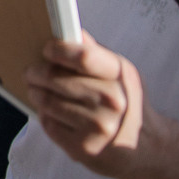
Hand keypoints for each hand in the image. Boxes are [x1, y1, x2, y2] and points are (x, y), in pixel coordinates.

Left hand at [24, 32, 147, 172]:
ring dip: (35, 94)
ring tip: (36, 91)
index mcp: (120, 76)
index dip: (58, 50)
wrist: (149, 148)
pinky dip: (45, 116)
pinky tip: (52, 113)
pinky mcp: (84, 147)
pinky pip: (49, 124)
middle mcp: (112, 101)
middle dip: (35, 73)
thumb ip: (94, 53)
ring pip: (47, 102)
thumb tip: (70, 30)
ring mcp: (98, 126)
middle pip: (55, 79)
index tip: (46, 50)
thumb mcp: (120, 74)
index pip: (82, 56)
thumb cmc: (127, 103)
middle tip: (30, 72)